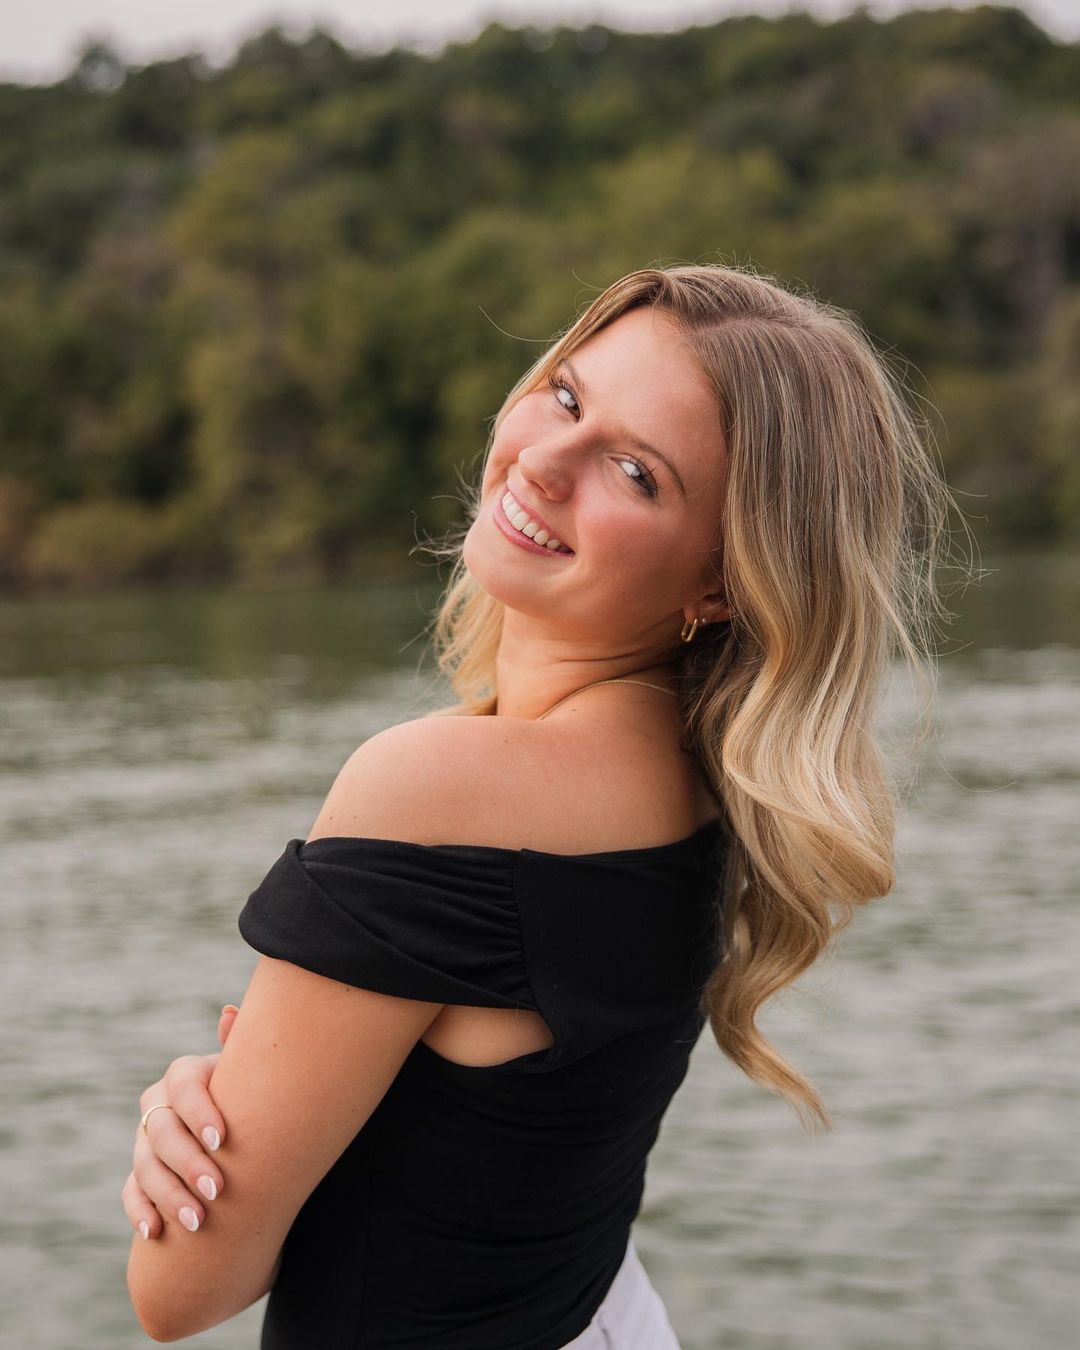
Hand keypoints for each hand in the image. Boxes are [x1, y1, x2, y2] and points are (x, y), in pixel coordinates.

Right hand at [121, 1003, 238, 1239]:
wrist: (245, 1137)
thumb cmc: (253, 1098)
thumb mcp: (255, 1073)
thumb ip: (245, 1046)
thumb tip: (230, 1012)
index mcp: (186, 1075)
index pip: (182, 1084)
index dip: (198, 1110)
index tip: (222, 1139)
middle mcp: (160, 1106)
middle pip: (162, 1131)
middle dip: (188, 1163)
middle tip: (218, 1191)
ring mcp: (145, 1142)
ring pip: (145, 1166)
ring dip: (169, 1195)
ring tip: (198, 1221)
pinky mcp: (140, 1176)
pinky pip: (131, 1193)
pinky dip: (141, 1212)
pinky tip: (157, 1233)